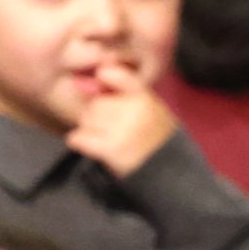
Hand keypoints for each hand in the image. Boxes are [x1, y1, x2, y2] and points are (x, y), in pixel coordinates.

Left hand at [64, 62, 176, 176]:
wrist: (168, 174)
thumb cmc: (155, 142)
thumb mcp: (151, 110)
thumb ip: (123, 93)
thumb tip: (81, 85)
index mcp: (146, 98)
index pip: (117, 75)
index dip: (104, 77)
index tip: (101, 82)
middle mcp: (134, 110)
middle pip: (96, 104)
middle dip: (97, 117)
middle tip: (111, 131)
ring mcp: (123, 129)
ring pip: (86, 120)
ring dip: (90, 131)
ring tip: (107, 141)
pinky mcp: (111, 149)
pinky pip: (79, 137)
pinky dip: (80, 142)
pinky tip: (93, 148)